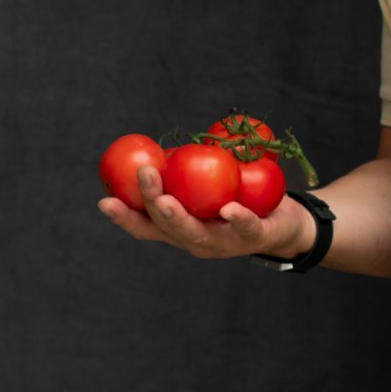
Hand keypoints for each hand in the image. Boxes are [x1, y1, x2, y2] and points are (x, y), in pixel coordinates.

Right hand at [98, 164, 312, 260]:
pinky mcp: (253, 238)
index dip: (125, 217)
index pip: (147, 227)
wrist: (286, 224)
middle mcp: (196, 242)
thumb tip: (167, 147)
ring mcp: (223, 244)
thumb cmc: (241, 202)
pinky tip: (228, 209)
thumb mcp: (210, 191)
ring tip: (166, 199)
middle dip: (150, 201)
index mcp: (182, 230)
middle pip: (166, 226)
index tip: (104, 200)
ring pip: (196, 232)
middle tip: (143, 175)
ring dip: (179, 215)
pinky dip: (235, 218)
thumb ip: (189, 178)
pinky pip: (243, 228)